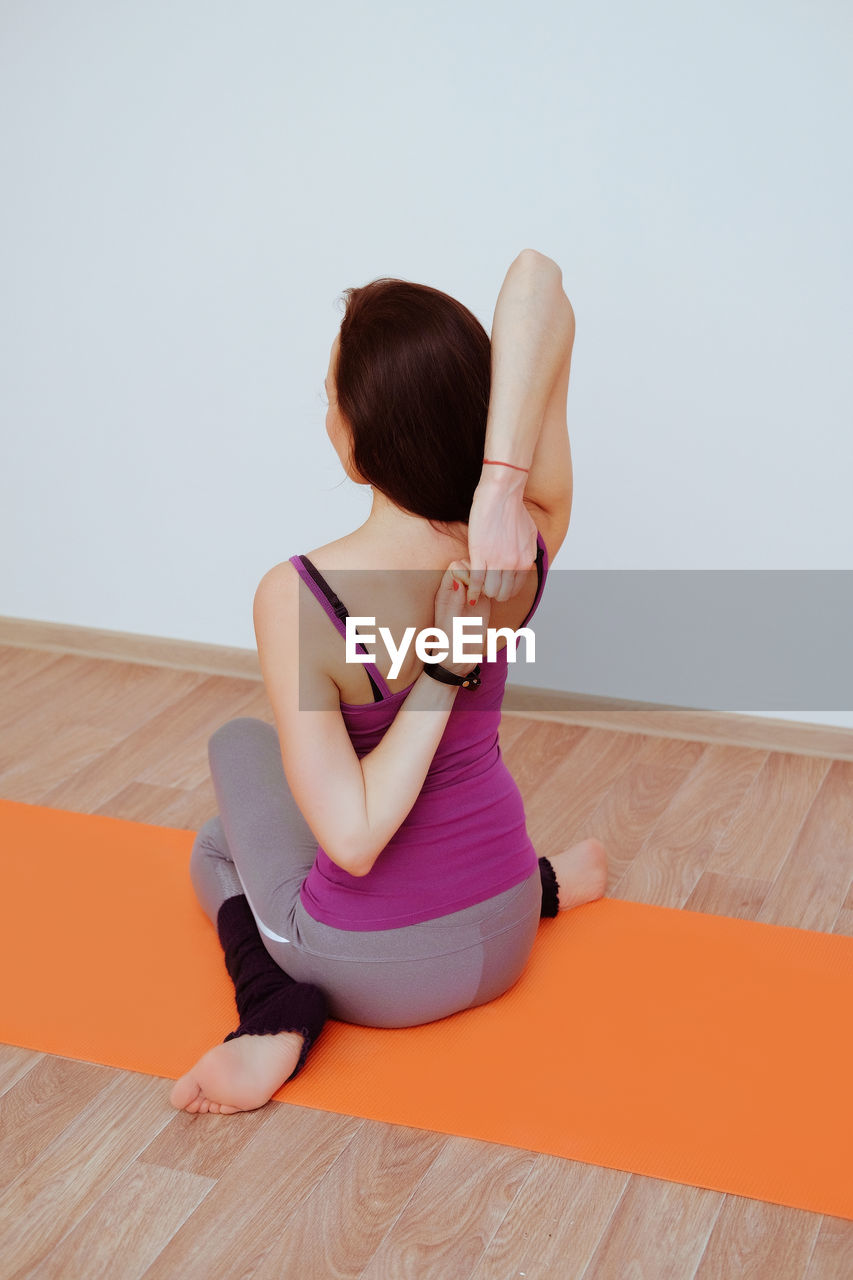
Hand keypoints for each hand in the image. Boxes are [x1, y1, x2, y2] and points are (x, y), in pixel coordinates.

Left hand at [432, 561, 491, 676]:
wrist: (457, 662)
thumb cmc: (449, 646)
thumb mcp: (450, 624)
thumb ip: (454, 602)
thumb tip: (458, 579)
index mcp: (444, 594)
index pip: (455, 567)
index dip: (465, 570)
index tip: (472, 585)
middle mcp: (456, 592)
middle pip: (469, 566)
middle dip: (478, 572)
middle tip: (484, 588)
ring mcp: (470, 596)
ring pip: (480, 574)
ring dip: (488, 579)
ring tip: (489, 593)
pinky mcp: (483, 603)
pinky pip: (489, 586)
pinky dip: (495, 587)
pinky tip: (495, 597)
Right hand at [465, 472, 538, 603]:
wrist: (501, 493)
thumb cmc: (513, 507)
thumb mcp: (529, 533)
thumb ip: (527, 550)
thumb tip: (523, 560)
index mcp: (526, 559)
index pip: (516, 587)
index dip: (505, 589)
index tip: (496, 585)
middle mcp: (515, 564)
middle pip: (504, 593)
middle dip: (494, 592)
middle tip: (486, 586)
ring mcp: (498, 561)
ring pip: (491, 591)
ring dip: (483, 591)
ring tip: (477, 585)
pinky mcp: (481, 555)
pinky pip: (477, 581)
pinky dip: (472, 588)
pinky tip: (468, 589)